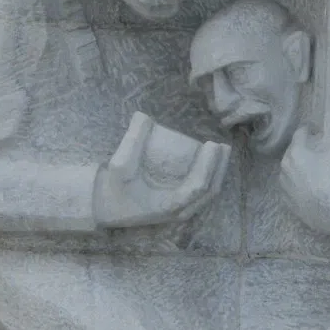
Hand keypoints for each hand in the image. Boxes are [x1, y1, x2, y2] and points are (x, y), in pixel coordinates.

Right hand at [94, 112, 230, 227]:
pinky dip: (210, 179)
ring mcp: (180, 213)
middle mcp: (178, 213)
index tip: (213, 144)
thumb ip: (131, 141)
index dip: (209, 165)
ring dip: (218, 173)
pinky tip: (212, 164)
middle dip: (220, 168)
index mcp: (168, 206)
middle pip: (210, 191)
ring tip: (223, 152)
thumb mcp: (119, 165)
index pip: (198, 186)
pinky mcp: (178, 209)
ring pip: (208, 195)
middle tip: (223, 146)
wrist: (106, 207)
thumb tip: (142, 116)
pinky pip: (201, 196)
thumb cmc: (114, 189)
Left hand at [278, 125, 329, 239]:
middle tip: (328, 154)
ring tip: (323, 173)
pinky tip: (318, 190)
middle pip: (296, 152)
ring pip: (293, 171)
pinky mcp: (291, 206)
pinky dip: (302, 187)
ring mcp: (287, 189)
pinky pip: (293, 190)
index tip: (324, 135)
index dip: (315, 132)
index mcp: (295, 152)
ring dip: (304, 169)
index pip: (302, 132)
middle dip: (309, 150)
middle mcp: (285, 169)